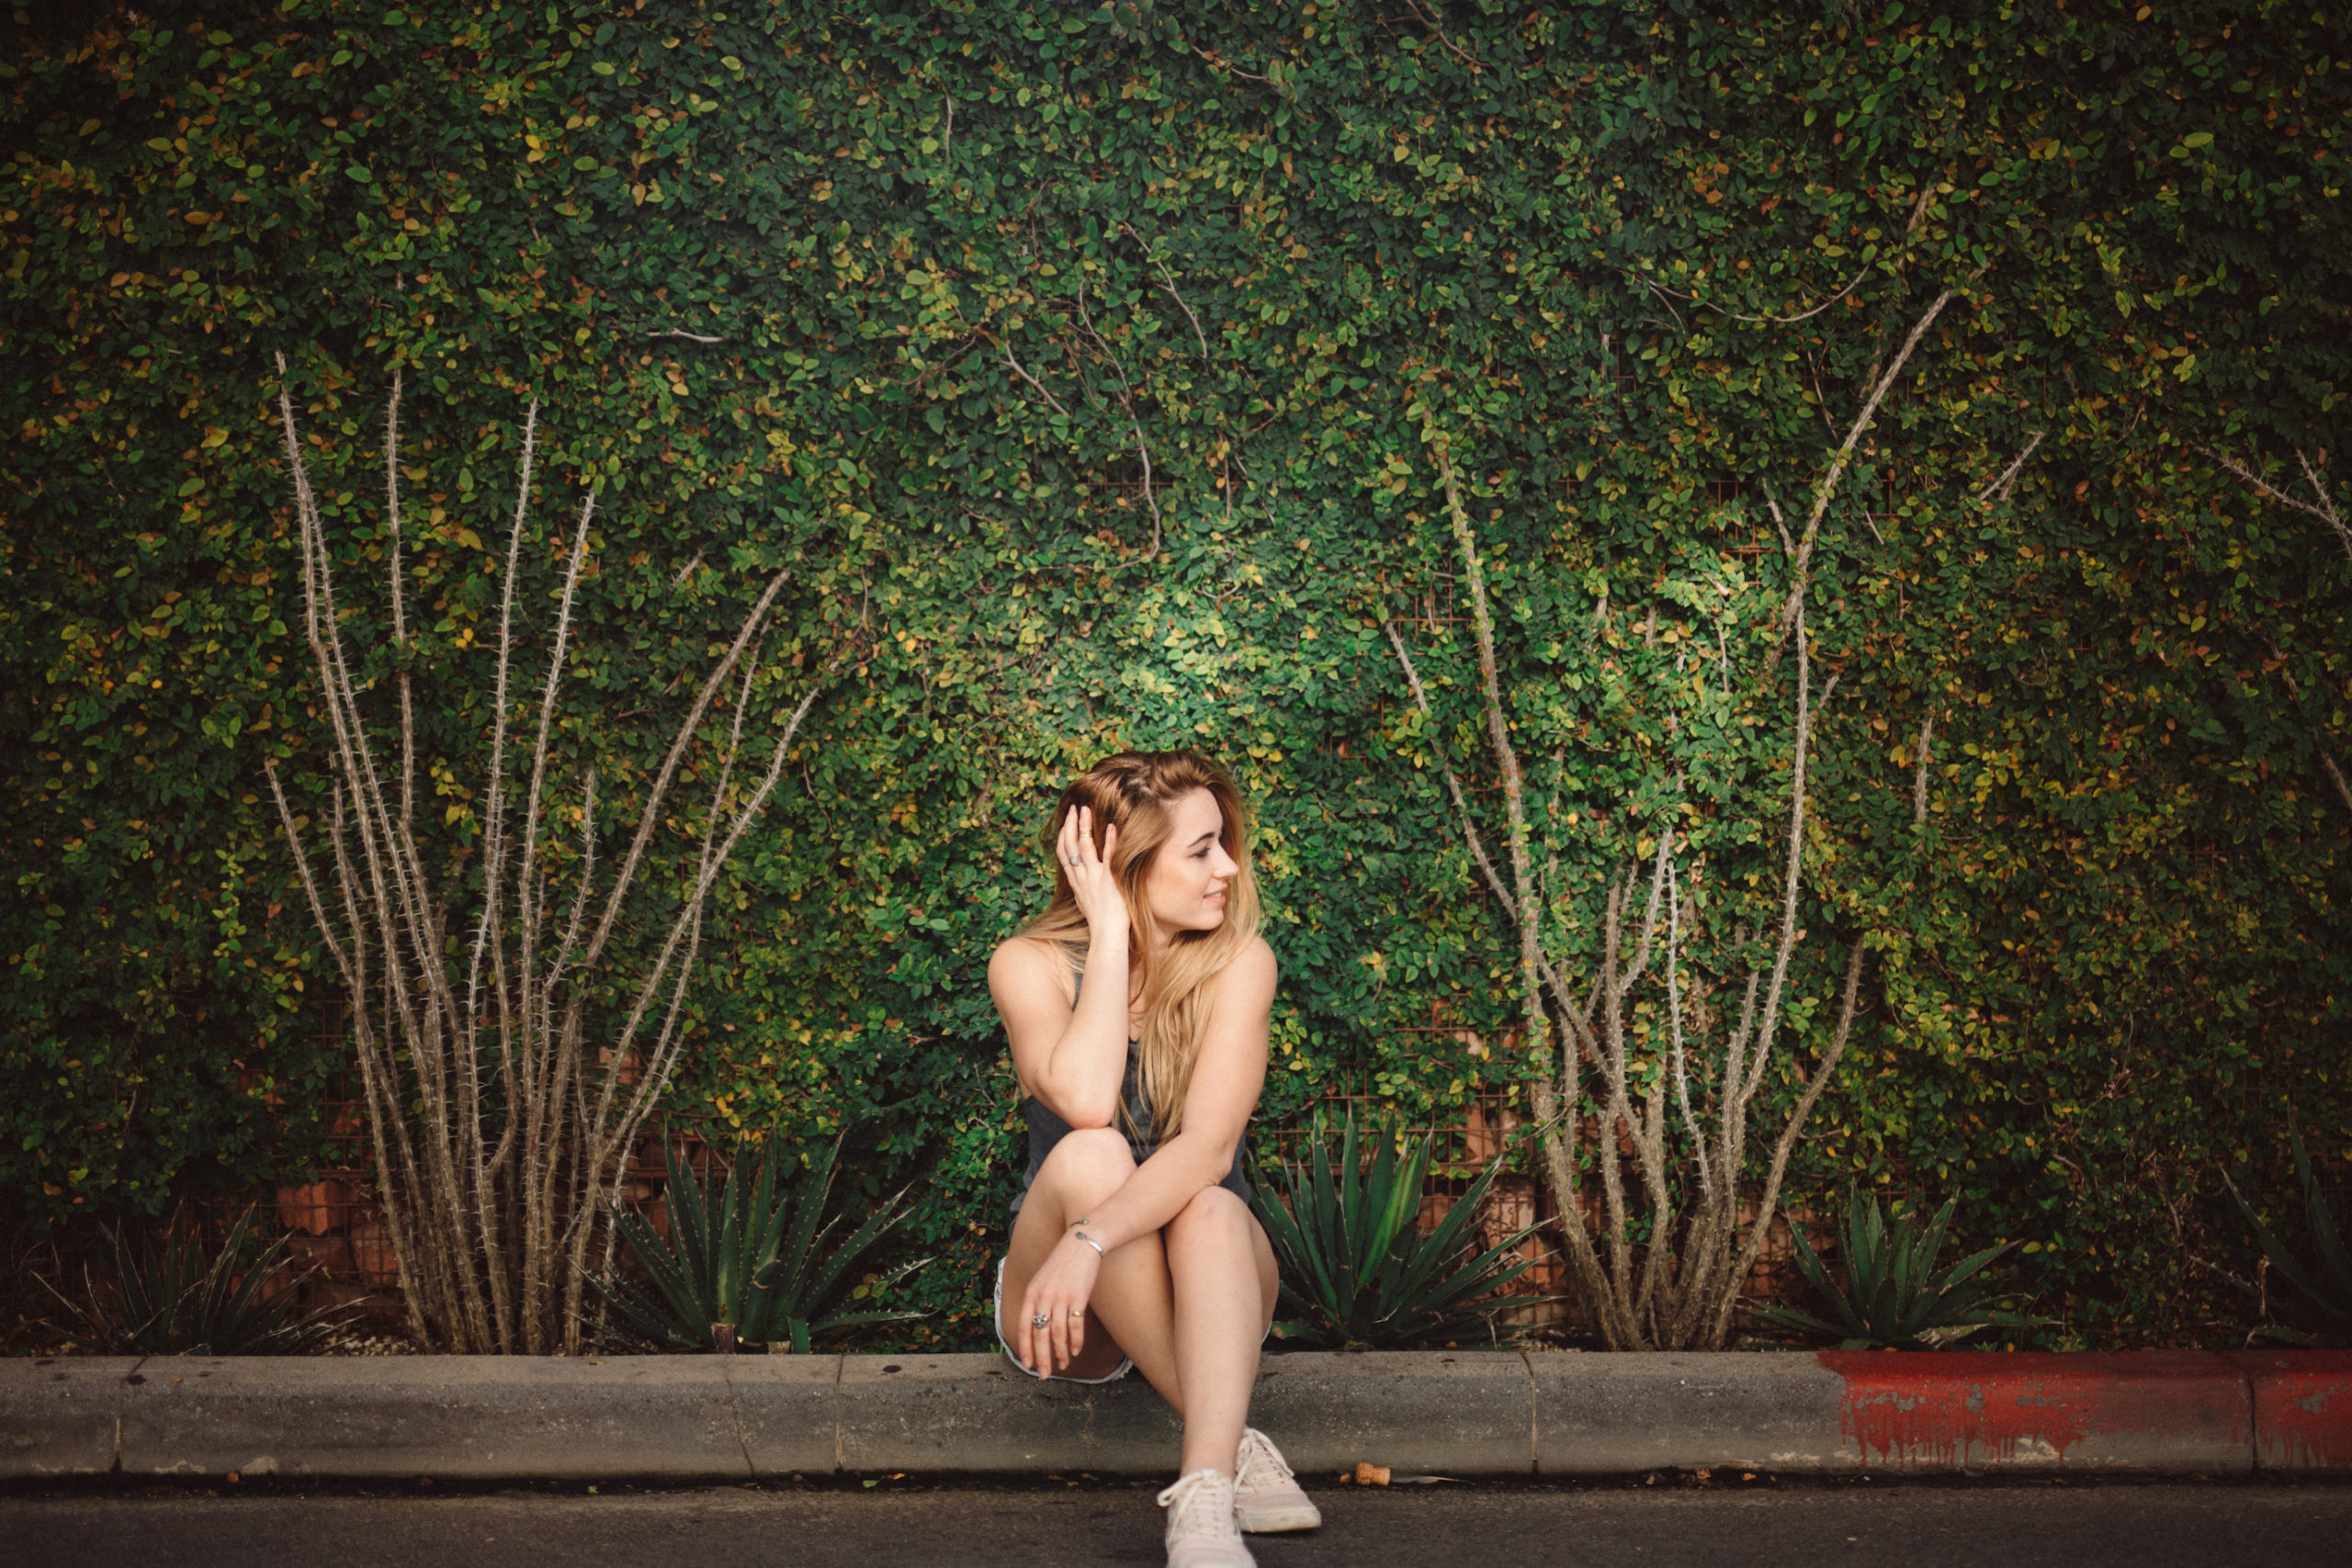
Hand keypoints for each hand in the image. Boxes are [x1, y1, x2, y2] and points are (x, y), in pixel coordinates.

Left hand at [1018, 1229, 1102, 1373]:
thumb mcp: (1042, 1280)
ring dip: (1059, 1352)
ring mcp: (1060, 1297)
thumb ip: (1037, 1300)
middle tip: (1044, 1374)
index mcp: (1031, 1293)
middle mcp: (1043, 1297)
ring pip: (1057, 1333)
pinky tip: (1074, 1351)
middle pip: (1039, 1334)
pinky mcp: (1078, 1297)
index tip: (1028, 1365)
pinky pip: (1074, 1325)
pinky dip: (1075, 1341)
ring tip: (1062, 1364)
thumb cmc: (1062, 1265)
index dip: (1025, 1348)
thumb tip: (1036, 1326)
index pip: (1024, 1327)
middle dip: (1041, 1357)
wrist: (1081, 1245)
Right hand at [1056, 804, 1123, 935]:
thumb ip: (1084, 888)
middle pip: (1068, 845)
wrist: (1106, 935)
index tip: (1065, 821)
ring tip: (1086, 809)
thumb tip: (1084, 882)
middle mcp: (1081, 877)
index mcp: (1075, 882)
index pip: (1062, 853)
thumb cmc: (1100, 922)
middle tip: (1073, 807)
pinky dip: (1108, 840)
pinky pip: (1107, 856)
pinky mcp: (1108, 880)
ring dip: (1084, 825)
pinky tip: (1111, 826)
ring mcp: (1093, 877)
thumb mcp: (1086, 902)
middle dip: (1070, 824)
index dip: (1062, 835)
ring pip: (1083, 846)